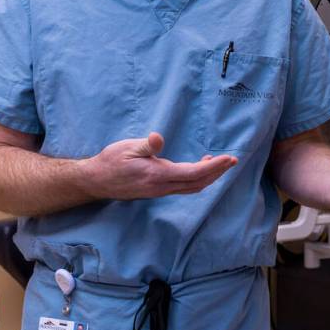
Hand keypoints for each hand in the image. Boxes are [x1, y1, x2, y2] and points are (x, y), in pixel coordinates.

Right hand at [80, 132, 236, 199]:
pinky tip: (200, 166)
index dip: (214, 167)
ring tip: (222, 163)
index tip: (229, 159)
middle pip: (198, 183)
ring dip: (209, 177)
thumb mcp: (127, 148)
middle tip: (233, 160)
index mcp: (157, 175)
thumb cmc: (111, 161)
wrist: (96, 181)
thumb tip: (158, 138)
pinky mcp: (158, 190)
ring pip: (192, 187)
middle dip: (218, 172)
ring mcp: (160, 191)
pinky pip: (184, 187)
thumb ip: (146, 145)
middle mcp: (162, 187)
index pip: (193, 173)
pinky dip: (198, 178)